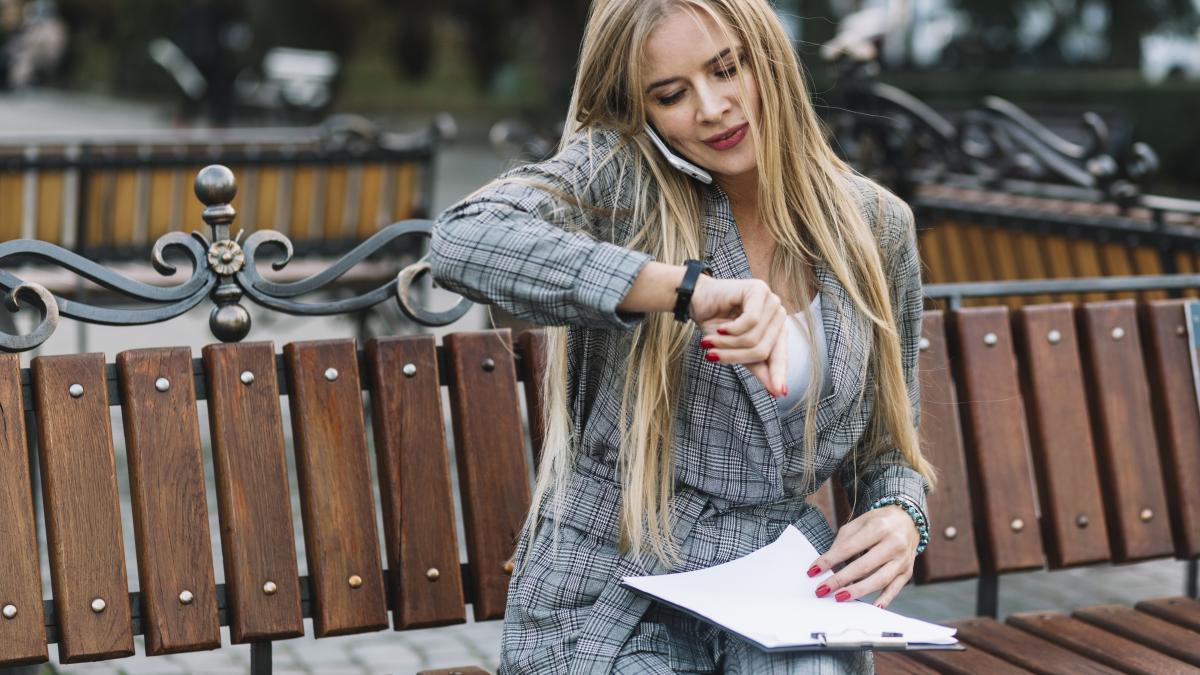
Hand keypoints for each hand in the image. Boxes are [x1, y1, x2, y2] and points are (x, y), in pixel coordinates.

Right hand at [689, 275, 787, 396]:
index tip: (779, 393)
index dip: (778, 373)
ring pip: (755, 338)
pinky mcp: (758, 290)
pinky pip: (751, 321)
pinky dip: (731, 329)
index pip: (780, 355)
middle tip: (712, 356)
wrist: (696, 301)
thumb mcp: (737, 351)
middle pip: (763, 350)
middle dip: (735, 356)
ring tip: (710, 341)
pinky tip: (720, 327)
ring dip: (728, 344)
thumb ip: (758, 367)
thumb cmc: (716, 325)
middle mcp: (777, 314)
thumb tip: (778, 392)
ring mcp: (770, 300)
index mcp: (775, 329)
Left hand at [805, 506, 917, 607]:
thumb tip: (828, 563)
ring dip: (858, 591)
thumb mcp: (859, 522)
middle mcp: (893, 544)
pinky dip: (885, 599)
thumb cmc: (879, 522)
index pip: (849, 548)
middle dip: (840, 580)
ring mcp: (902, 560)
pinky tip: (873, 606)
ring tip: (840, 597)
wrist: (908, 520)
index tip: (813, 571)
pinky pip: (895, 588)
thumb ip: (844, 541)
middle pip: (864, 566)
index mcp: (878, 527)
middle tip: (823, 589)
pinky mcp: (907, 571)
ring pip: (880, 579)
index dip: (829, 560)